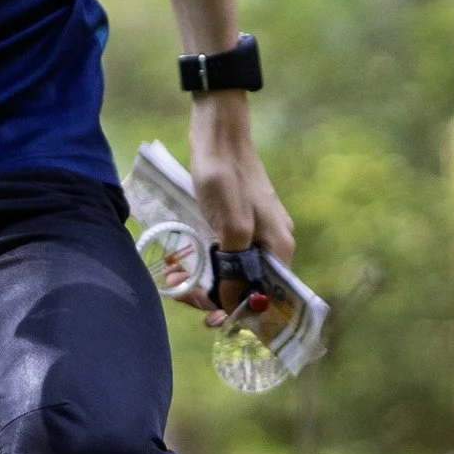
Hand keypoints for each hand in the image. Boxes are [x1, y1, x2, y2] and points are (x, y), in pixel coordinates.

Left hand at [187, 94, 293, 323]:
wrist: (218, 134)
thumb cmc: (226, 177)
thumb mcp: (231, 227)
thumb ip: (235, 268)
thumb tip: (233, 302)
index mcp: (279, 248)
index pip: (267, 297)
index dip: (239, 312)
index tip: (209, 318)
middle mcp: (272, 243)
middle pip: (247, 285)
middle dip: (213, 295)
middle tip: (182, 295)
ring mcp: (254, 232)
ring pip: (230, 270)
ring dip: (203, 279)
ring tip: (174, 279)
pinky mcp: (235, 222)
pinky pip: (221, 252)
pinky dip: (202, 260)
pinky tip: (179, 261)